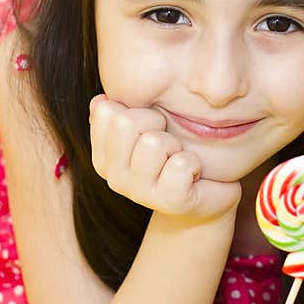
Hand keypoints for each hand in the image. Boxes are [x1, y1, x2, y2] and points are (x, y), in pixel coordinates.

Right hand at [89, 95, 241, 221]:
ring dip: (175, 145)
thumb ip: (118, 116)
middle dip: (156, 123)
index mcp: (103, 158)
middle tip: (168, 145)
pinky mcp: (169, 202)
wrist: (204, 198)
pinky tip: (191, 175)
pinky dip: (193, 163)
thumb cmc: (172, 157)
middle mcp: (114, 178)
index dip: (138, 112)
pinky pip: (181, 164)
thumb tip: (100, 100)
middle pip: (126, 123)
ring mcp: (139, 193)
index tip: (150, 129)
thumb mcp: (144, 131)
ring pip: (154, 142)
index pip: (106, 111)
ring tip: (177, 160)